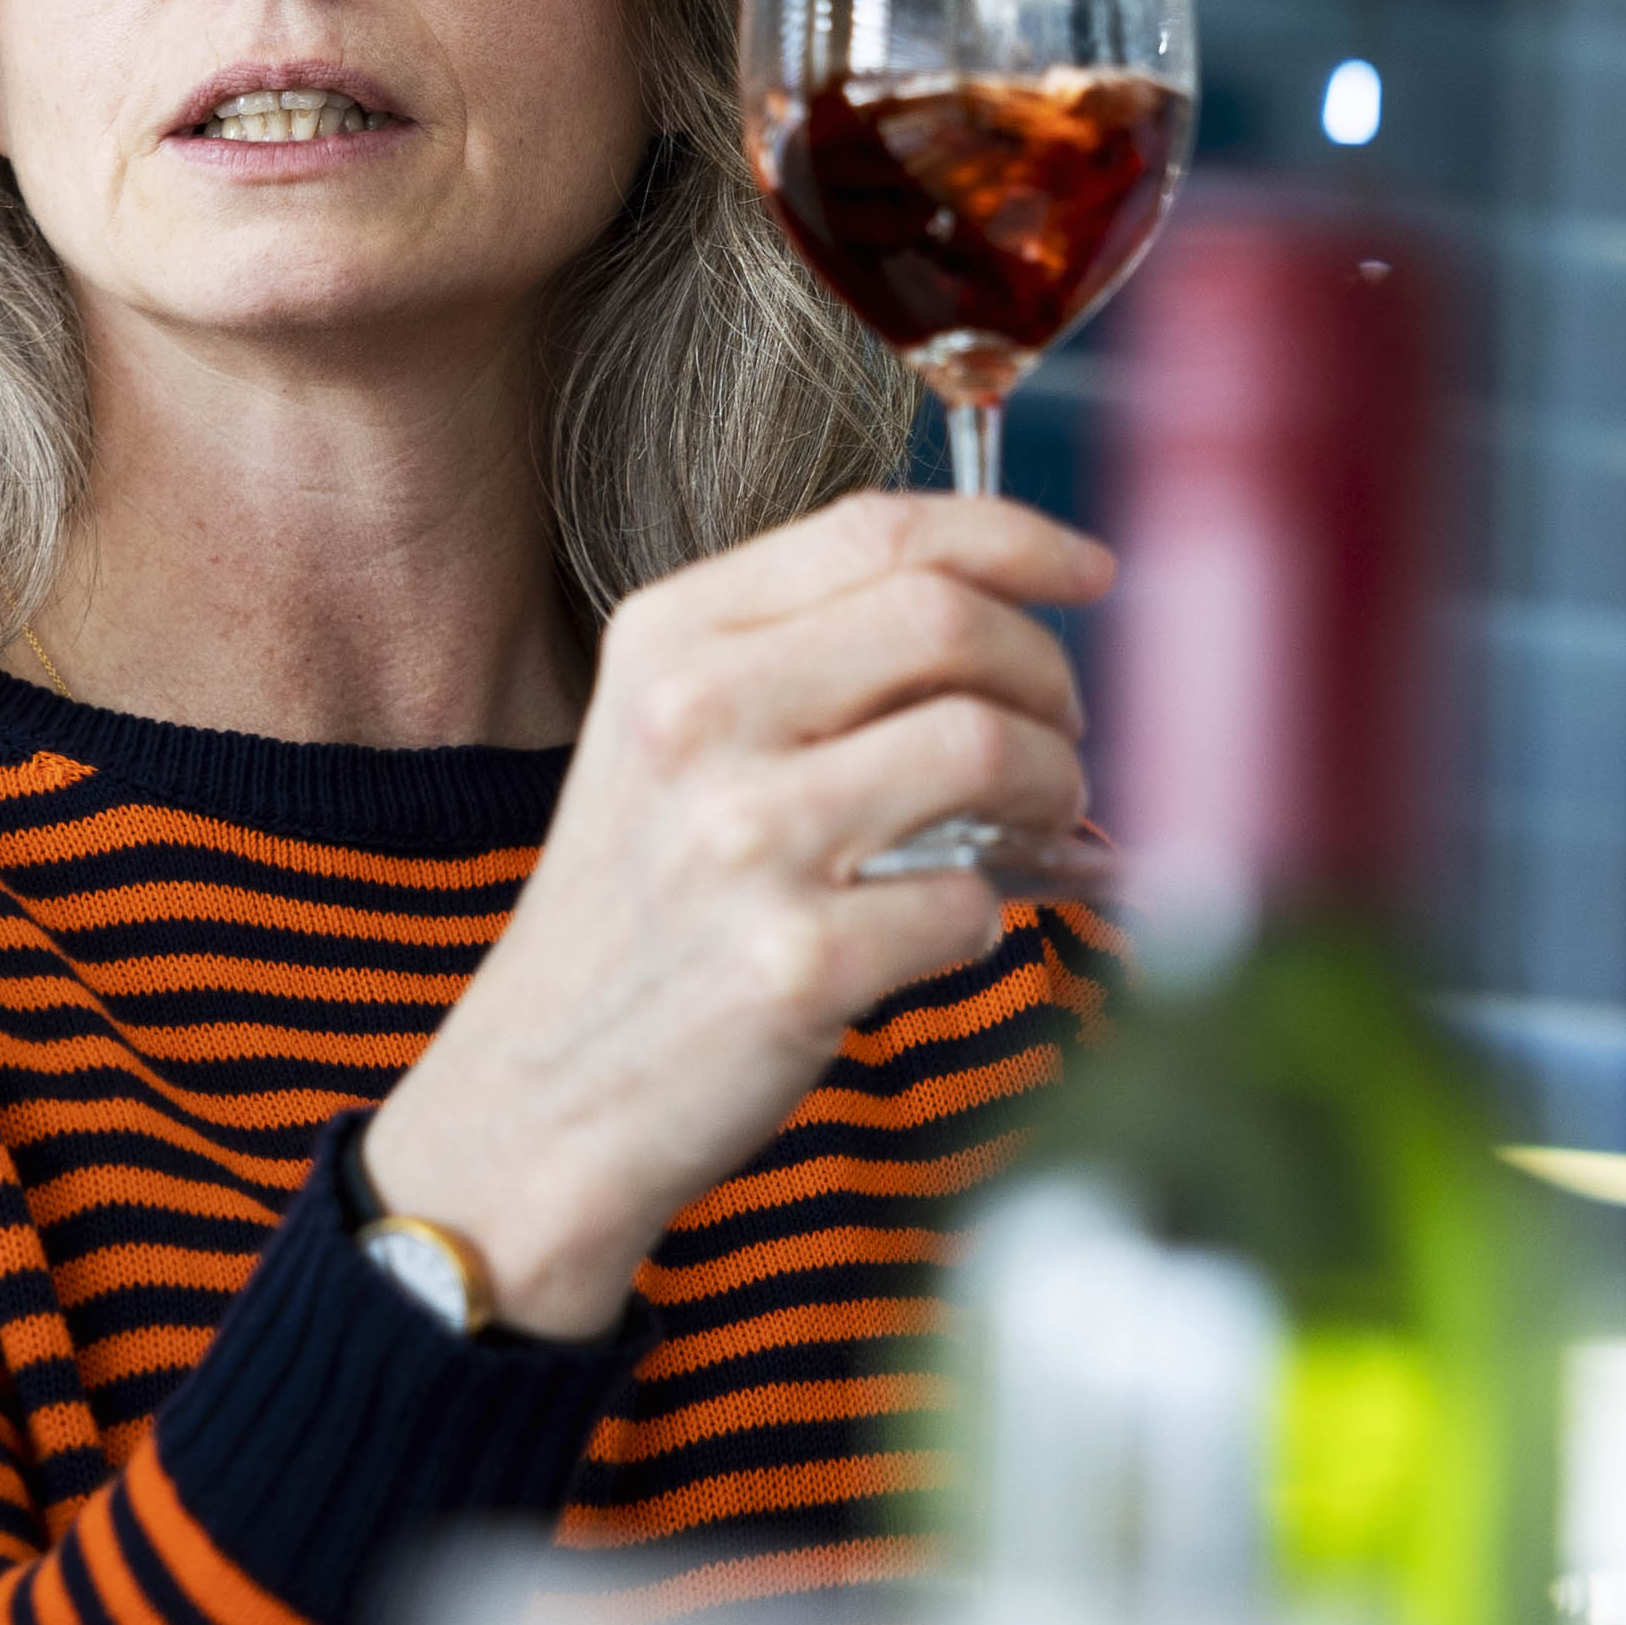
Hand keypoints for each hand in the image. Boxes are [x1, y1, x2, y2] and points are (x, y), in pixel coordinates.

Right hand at [362, 493, 1109, 1339]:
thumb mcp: (665, 739)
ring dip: (1053, 786)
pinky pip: (971, 902)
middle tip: (1061, 731)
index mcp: (665, 639)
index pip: (876, 528)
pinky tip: (941, 931)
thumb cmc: (637, 916)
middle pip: (947, 619)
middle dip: (1047, 672)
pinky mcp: (796, 962)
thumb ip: (800, 657)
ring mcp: (743, 841)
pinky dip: (989, 917)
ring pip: (984, 745)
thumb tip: (998, 609)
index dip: (1014, 537)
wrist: (540, 1096)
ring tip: (1035, 825)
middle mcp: (695, 719)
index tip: (1086, 571)